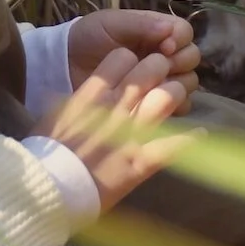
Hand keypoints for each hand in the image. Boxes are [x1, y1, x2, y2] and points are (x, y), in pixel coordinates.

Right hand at [45, 46, 190, 211]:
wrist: (47, 189)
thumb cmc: (45, 153)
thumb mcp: (52, 117)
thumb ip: (72, 103)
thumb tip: (74, 96)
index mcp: (92, 93)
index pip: (122, 56)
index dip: (131, 60)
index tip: (133, 67)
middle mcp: (115, 106)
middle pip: (151, 69)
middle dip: (160, 68)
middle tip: (162, 76)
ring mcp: (131, 133)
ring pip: (168, 96)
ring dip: (175, 94)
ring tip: (176, 98)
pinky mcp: (141, 161)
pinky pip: (174, 145)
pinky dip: (189, 139)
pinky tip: (200, 134)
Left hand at [67, 9, 199, 114]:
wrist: (64, 66)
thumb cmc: (87, 38)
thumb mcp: (110, 24)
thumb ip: (139, 25)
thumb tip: (169, 30)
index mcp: (155, 31)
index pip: (184, 32)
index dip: (179, 39)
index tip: (163, 46)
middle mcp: (162, 54)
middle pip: (191, 57)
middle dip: (180, 61)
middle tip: (160, 66)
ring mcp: (158, 79)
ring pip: (188, 82)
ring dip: (178, 83)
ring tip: (154, 86)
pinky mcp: (150, 103)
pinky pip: (176, 106)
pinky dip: (173, 105)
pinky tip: (154, 103)